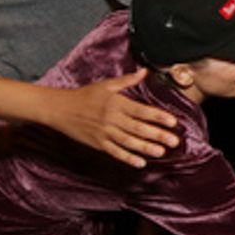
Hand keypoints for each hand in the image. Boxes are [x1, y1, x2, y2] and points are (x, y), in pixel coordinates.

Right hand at [48, 69, 179, 167]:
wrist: (59, 109)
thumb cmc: (85, 95)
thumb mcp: (106, 85)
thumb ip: (127, 80)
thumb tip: (145, 71)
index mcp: (116, 103)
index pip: (141, 110)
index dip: (158, 116)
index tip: (173, 122)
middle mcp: (111, 118)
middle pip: (138, 128)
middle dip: (157, 135)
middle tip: (174, 141)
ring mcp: (104, 132)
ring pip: (128, 142)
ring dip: (145, 148)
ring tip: (161, 152)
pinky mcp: (98, 143)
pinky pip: (115, 152)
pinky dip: (127, 158)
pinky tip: (140, 163)